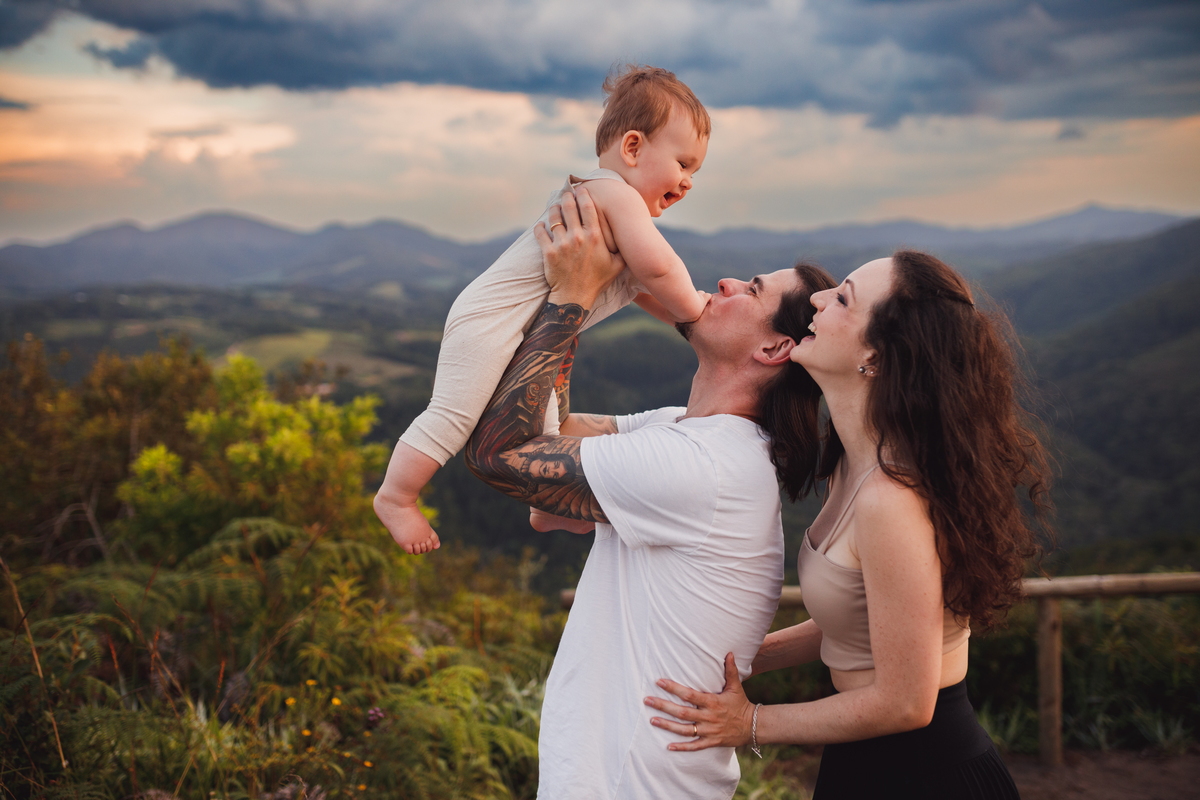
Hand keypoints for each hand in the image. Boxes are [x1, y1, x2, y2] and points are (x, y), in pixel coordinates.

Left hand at [535, 187, 625, 308]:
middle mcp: (578, 238)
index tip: (581, 190)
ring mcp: (562, 244)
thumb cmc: (597, 281)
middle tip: (566, 193)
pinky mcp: (548, 252)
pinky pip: (540, 232)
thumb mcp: (617, 265)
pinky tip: (542, 225)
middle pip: (569, 207)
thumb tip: (634, 238)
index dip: (584, 195)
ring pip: (554, 217)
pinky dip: (540, 226)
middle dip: (567, 196)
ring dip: (554, 209)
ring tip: (556, 207)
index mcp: (595, 237)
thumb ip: (624, 249)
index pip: (588, 207)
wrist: (575, 297)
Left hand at [644, 652, 755, 750]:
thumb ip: (730, 670)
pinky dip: (682, 747)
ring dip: (667, 726)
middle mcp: (708, 717)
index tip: (659, 682)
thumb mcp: (736, 687)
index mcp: (712, 702)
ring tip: (652, 720)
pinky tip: (669, 747)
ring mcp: (709, 731)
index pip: (689, 695)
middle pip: (682, 712)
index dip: (673, 688)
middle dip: (663, 706)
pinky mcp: (711, 742)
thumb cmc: (741, 704)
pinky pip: (694, 746)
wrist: (752, 726)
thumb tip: (730, 652)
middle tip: (646, 700)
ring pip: (685, 730)